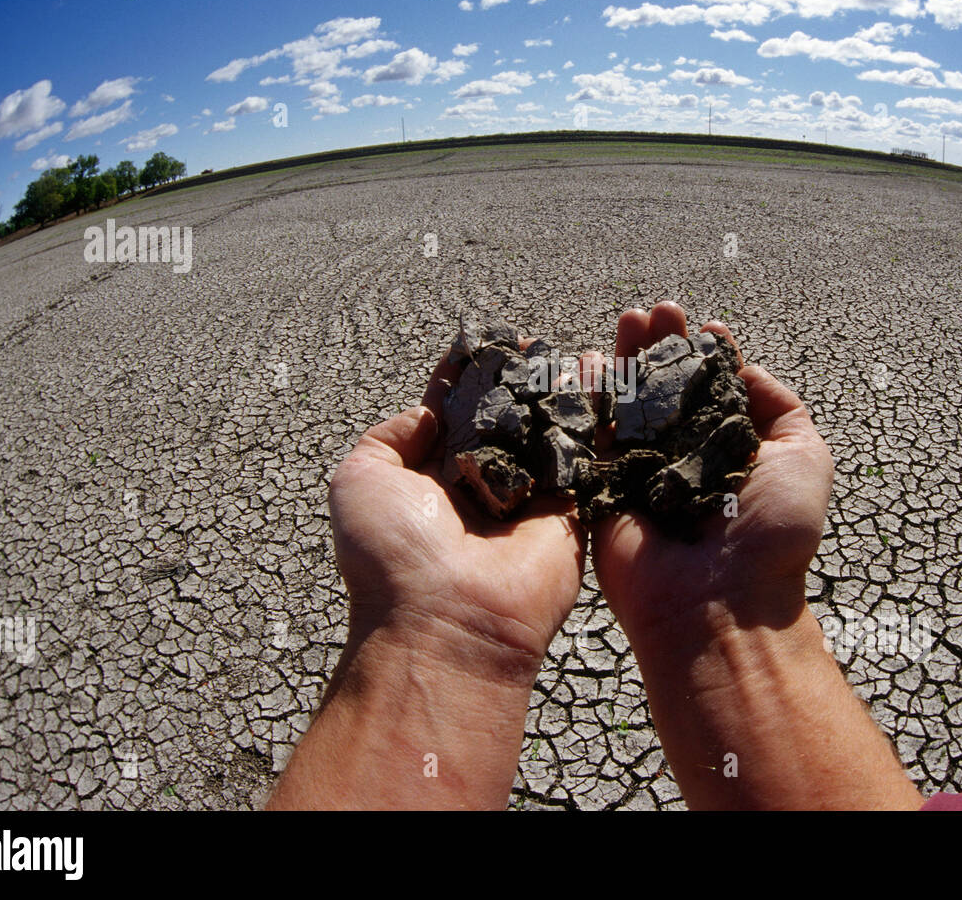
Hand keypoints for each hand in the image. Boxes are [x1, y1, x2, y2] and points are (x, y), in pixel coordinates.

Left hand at [269, 347, 586, 808]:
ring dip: (557, 392)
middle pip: (504, 418)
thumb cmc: (392, 557)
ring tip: (568, 348)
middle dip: (516, 378)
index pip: (452, 413)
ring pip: (546, 433)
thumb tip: (428, 412)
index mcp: (430, 479)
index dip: (466, 376)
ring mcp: (527, 500)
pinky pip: (585, 459)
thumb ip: (389, 437)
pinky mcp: (570, 515)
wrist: (448, 622)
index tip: (481, 339)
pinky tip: (603, 373)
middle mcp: (480, 486)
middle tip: (531, 340)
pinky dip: (595, 419)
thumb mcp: (359, 481)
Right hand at [583, 303, 918, 809]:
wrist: (720, 603)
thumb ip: (781, 407)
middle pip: (665, 388)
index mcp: (728, 451)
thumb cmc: (772, 535)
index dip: (706, 355)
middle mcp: (683, 458)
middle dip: (661, 346)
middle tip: (657, 312)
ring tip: (628, 320)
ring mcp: (640, 473)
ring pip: (627, 404)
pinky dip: (588, 396)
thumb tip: (744, 369)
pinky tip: (589, 357)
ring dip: (625, 358)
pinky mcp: (601, 491)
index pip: (712, 391)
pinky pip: (590, 437)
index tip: (704, 326)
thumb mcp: (805, 458)